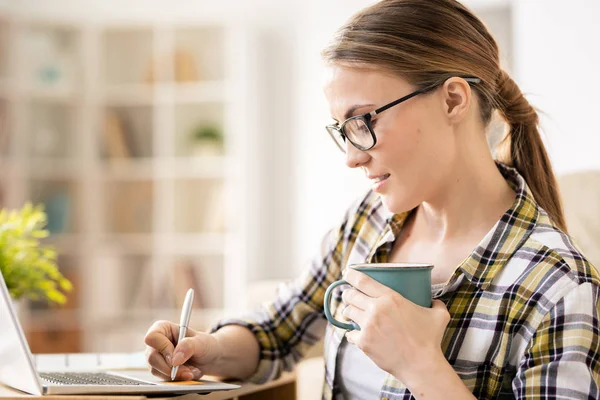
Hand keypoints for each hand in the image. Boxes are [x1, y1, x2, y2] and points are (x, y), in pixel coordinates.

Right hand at [144, 320, 220, 380]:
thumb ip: (188, 346)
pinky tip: (188, 374)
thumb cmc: (205, 345)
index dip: (163, 348)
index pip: (152, 337)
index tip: (176, 358)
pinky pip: (163, 379)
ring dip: (176, 375)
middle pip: (152, 357)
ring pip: (156, 371)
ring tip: (191, 371)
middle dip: (171, 368)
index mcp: (163, 328)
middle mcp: (157, 343)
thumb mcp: (202, 342)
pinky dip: (177, 379)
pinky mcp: (160, 370)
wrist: (210, 359)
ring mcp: (157, 358)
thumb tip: (174, 359)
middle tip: (187, 370)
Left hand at [341, 268, 450, 387]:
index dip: (351, 274)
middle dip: (347, 293)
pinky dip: (352, 333)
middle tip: (350, 295)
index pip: (362, 281)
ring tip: (351, 313)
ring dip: (348, 312)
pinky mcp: (364, 342)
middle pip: (350, 295)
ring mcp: (368, 326)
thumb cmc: (430, 339)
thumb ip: (436, 303)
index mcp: (391, 298)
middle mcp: (376, 309)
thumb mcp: (439, 315)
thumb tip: (434, 299)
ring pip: (347, 312)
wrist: (421, 365)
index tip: (347, 272)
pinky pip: (350, 334)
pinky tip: (355, 334)